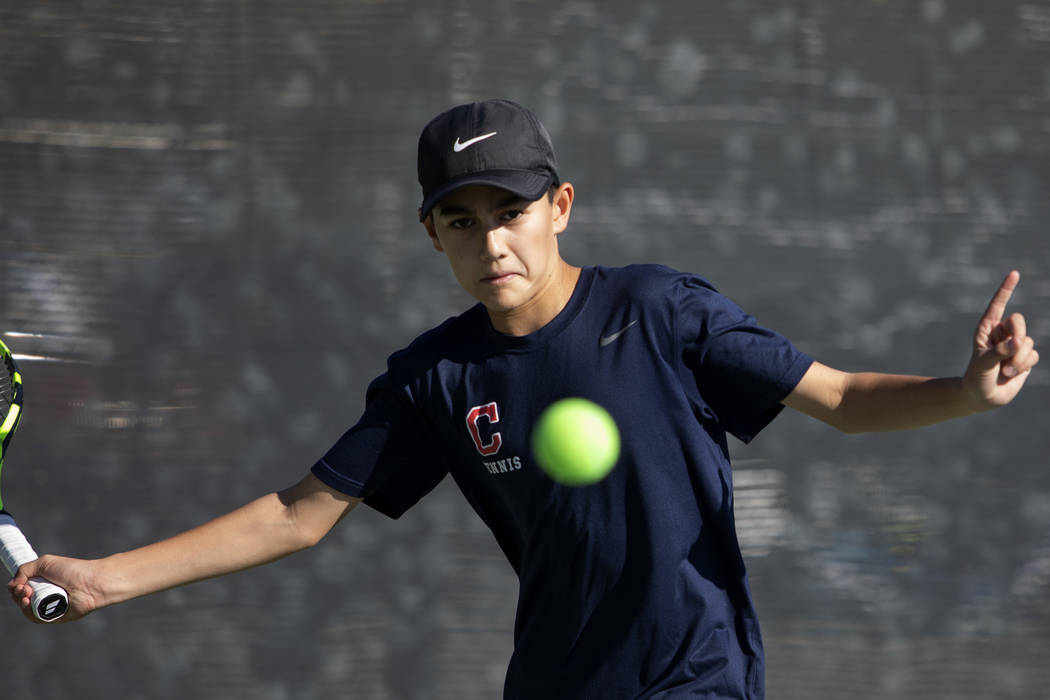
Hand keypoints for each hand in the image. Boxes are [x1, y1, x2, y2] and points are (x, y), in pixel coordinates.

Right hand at [8, 555, 99, 622]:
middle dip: (17, 594)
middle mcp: (45, 594)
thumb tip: (12, 585)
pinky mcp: (54, 617)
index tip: (19, 584)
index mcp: (43, 582)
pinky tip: (28, 604)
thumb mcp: (45, 562)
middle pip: (21, 599)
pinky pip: (36, 619)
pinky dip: (29, 613)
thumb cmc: (72, 570)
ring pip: (26, 610)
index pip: (21, 588)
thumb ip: (25, 570)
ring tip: (27, 595)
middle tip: (24, 589)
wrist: (91, 582)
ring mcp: (49, 606)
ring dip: (21, 603)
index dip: (16, 587)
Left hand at [963, 270, 1038, 408]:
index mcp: (986, 329)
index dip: (1006, 289)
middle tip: (1009, 350)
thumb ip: (998, 353)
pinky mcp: (1024, 358)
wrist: (982, 397)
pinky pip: (1033, 355)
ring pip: (1028, 341)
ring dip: (1018, 359)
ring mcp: (1014, 345)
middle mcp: (1001, 334)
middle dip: (1017, 335)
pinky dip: (1024, 365)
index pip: (997, 305)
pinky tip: (1012, 374)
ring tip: (1005, 371)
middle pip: (1018, 321)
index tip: (1014, 273)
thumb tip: (1018, 343)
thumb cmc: (976, 378)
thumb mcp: (982, 365)